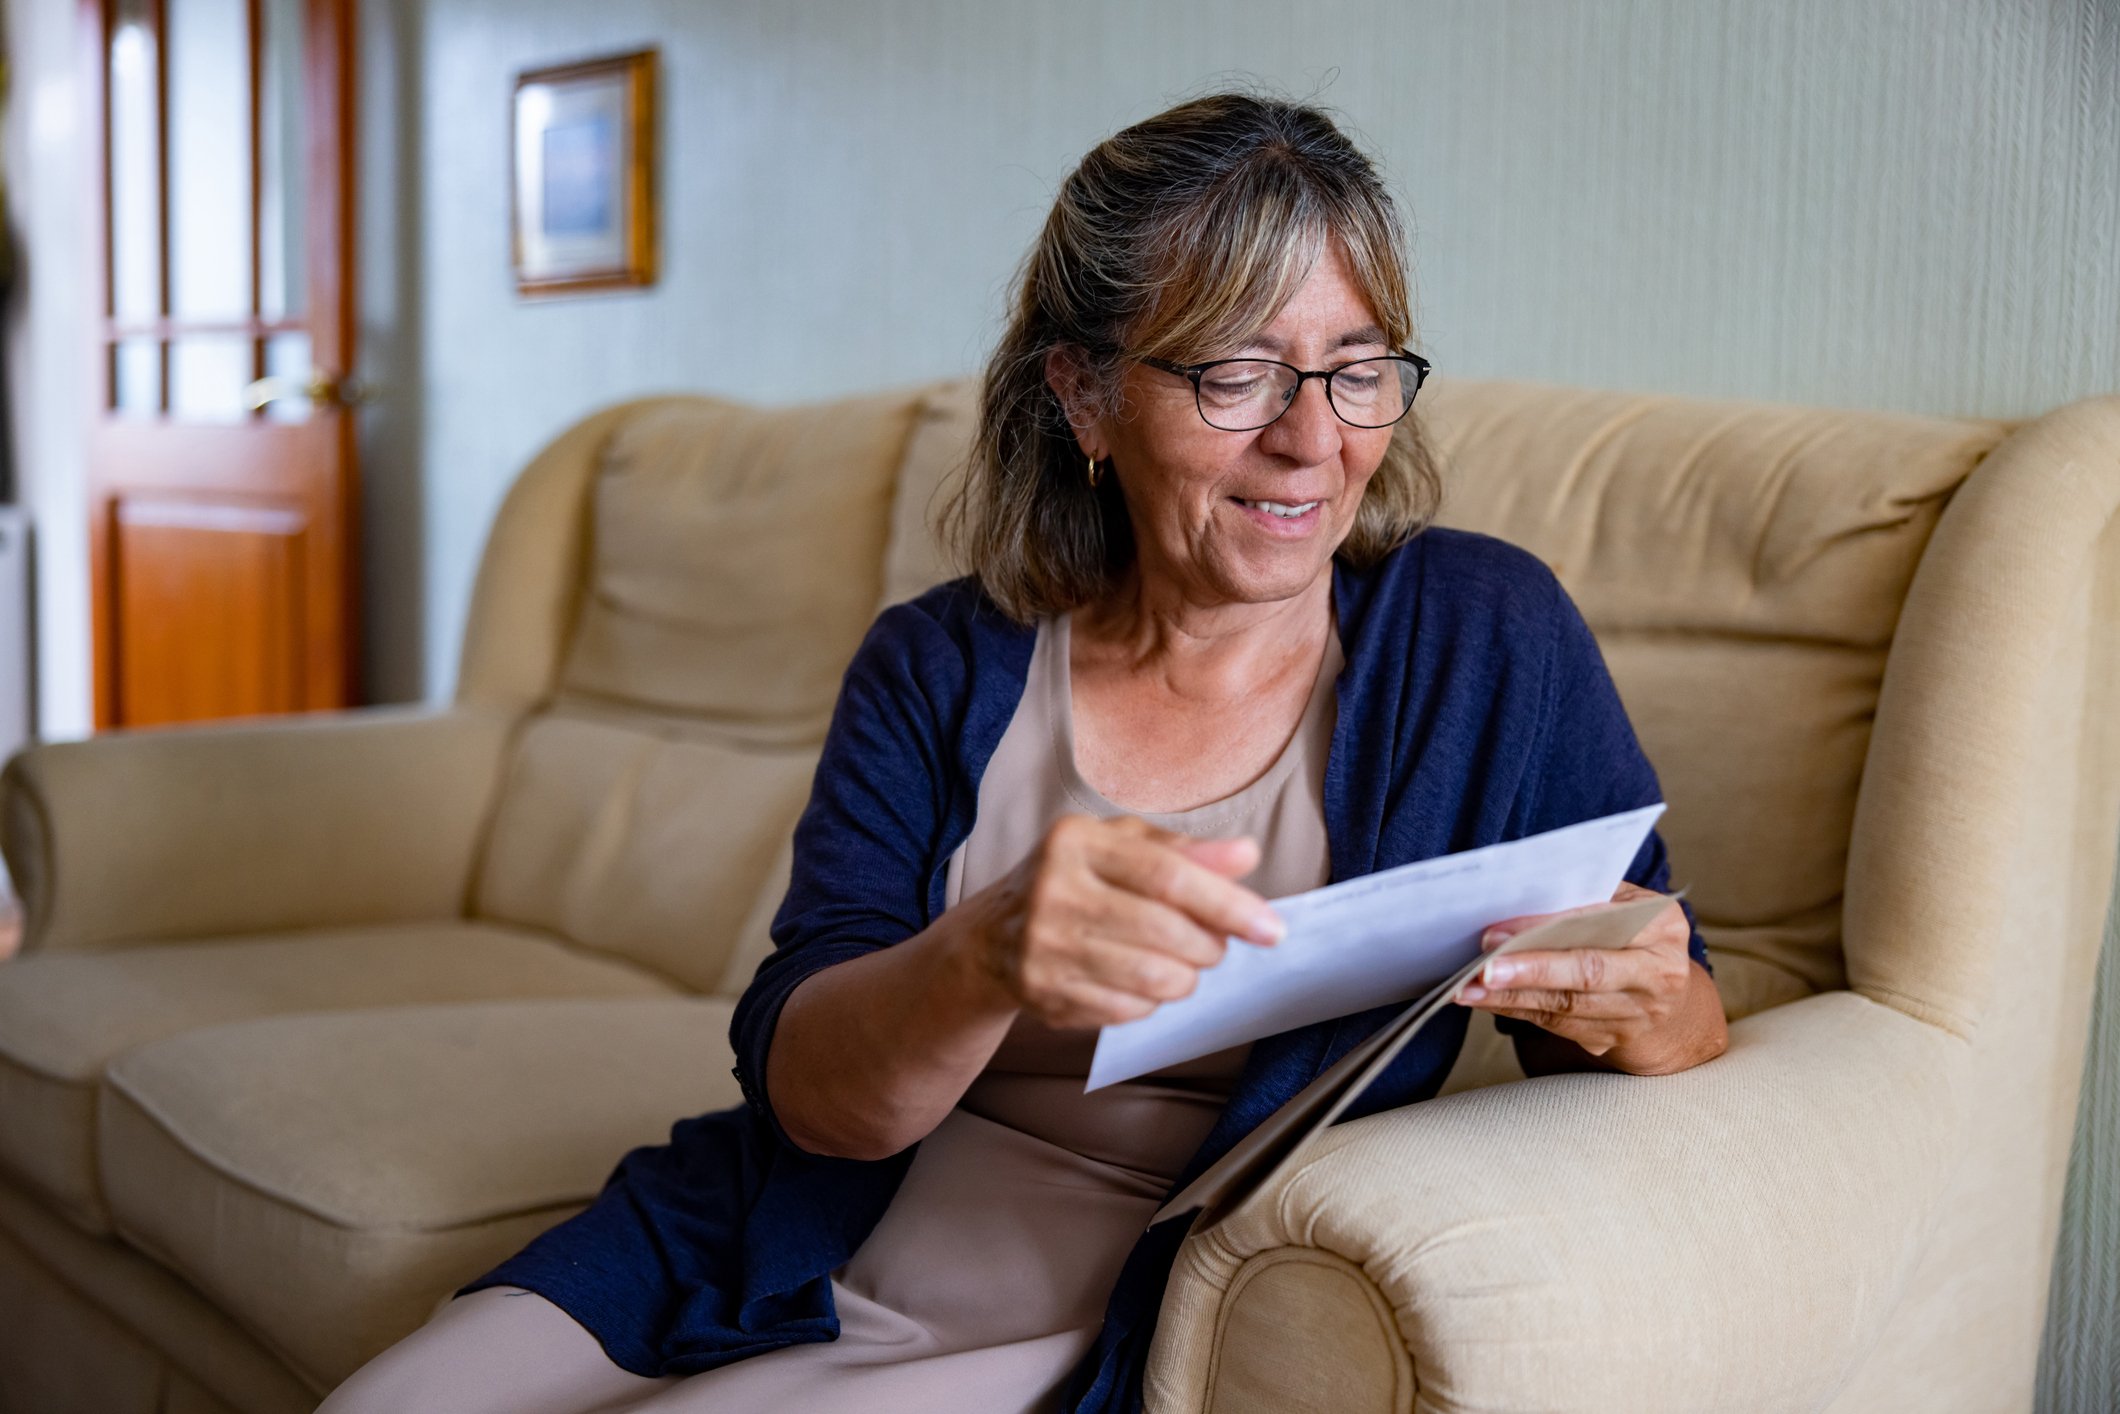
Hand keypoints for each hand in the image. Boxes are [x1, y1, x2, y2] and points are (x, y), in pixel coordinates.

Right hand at [966, 813, 1285, 1029]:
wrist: (991, 938)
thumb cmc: (1074, 881)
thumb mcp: (1120, 848)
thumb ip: (1185, 851)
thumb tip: (1246, 855)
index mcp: (1075, 841)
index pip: (1169, 876)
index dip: (1228, 904)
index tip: (1270, 928)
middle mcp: (1053, 890)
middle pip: (1165, 932)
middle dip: (1209, 947)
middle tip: (1215, 946)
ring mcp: (1043, 946)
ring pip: (1151, 978)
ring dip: (1185, 978)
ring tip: (1181, 964)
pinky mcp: (1043, 992)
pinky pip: (1126, 1011)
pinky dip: (1150, 1002)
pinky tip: (1140, 983)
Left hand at [1454, 880, 1712, 1072]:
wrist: (1670, 997)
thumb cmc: (1634, 934)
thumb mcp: (1626, 904)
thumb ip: (1588, 896)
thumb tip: (1521, 894)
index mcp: (1662, 928)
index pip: (1600, 925)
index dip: (1547, 927)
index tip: (1498, 931)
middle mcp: (1658, 975)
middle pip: (1587, 974)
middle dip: (1529, 971)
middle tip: (1482, 970)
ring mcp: (1638, 1014)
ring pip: (1566, 1007)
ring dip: (1510, 998)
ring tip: (1467, 989)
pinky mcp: (1612, 1039)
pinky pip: (1557, 1026)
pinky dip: (1517, 1012)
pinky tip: (1485, 1002)